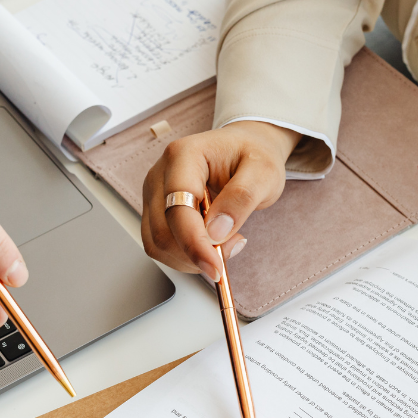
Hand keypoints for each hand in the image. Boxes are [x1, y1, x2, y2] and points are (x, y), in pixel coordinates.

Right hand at [141, 120, 300, 279]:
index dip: (195, 243)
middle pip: (163, 231)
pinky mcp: (156, 212)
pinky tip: (210, 243)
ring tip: (224, 241)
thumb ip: (241, 198)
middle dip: (197, 252)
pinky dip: (186, 256)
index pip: (178, 207)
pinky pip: (161, 246)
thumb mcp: (263, 172)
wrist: (245, 150)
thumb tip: (216, 231)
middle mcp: (160, 174)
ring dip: (191, 258)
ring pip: (157, 244)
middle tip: (233, 246)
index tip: (216, 267)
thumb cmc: (252, 155)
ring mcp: (154, 194)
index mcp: (183, 155)